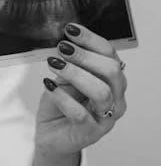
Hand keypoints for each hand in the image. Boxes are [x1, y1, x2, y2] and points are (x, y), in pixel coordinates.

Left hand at [33, 22, 126, 165]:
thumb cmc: (62, 103)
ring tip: (54, 63)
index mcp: (112, 79)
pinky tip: (49, 86)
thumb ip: (71, 63)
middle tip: (61, 47)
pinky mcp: (92, 133)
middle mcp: (116, 97)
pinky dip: (63, 97)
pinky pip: (81, 114)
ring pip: (101, 91)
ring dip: (75, 74)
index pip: (109, 54)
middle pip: (111, 71)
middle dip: (85, 55)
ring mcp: (106, 117)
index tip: (70, 29)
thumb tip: (66, 42)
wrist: (51, 135)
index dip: (91, 39)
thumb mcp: (65, 77)